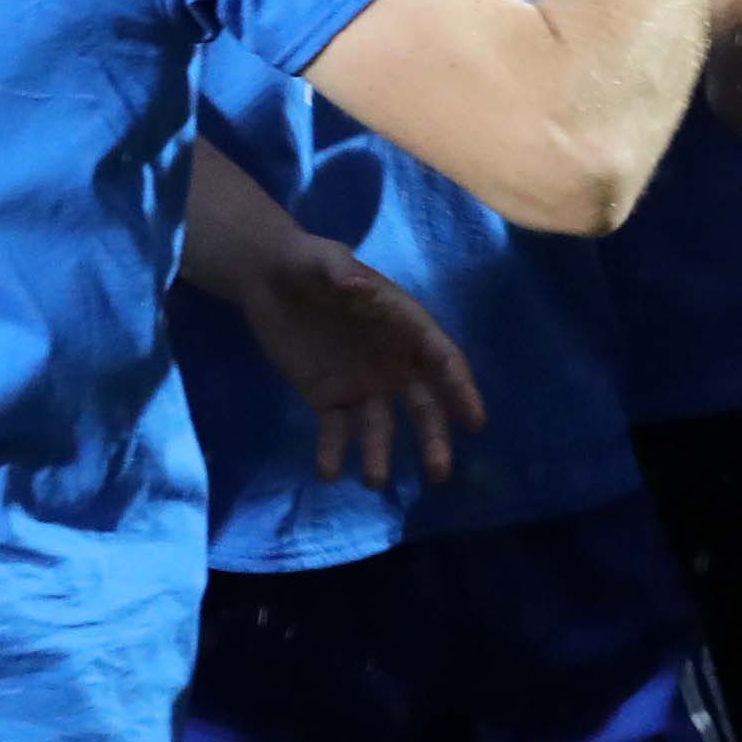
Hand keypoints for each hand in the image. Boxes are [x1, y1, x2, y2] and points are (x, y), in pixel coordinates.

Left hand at [228, 229, 486, 489]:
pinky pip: (336, 431)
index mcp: (403, 324)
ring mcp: (361, 384)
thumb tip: (358, 287)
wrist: (267, 279)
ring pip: (380, 426)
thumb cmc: (306, 263)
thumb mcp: (322, 259)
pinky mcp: (328, 399)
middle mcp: (392, 362)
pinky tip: (328, 472)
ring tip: (374, 481)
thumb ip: (340, 272)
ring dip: (380, 454)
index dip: (460, 389)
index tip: (474, 421)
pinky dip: (333, 452)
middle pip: (422, 405)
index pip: (442, 359)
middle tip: (438, 473)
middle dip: (433, 438)